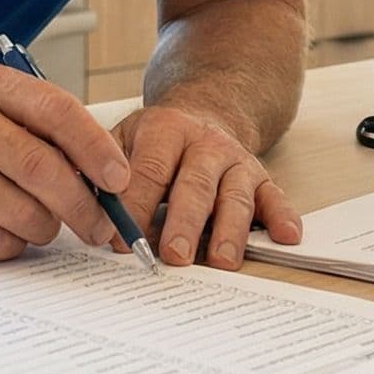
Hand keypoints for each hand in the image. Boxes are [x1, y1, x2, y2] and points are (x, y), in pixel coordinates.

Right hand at [0, 65, 130, 260]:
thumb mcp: (6, 115)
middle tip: (101, 226)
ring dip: (46, 228)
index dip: (96, 148)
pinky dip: (13, 245)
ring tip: (41, 223)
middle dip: (82, 205)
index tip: (119, 179)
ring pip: (23, 212)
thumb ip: (54, 135)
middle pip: (41, 168)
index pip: (56, 110)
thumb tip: (114, 180)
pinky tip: (3, 230)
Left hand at [112, 104, 302, 268]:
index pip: (149, 170)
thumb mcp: (123, 138)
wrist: (204, 112)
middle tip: (174, 256)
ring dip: (229, 231)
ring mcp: (236, 161)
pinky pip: (275, 198)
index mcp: (166, 129)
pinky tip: (286, 237)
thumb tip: (87, 212)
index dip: (135, 207)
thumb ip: (103, 171)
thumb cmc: (157, 140)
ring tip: (221, 261)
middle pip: (195, 185)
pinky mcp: (261, 178)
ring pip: (236, 196)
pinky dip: (283, 217)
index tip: (121, 240)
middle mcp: (205, 143)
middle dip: (185, 222)